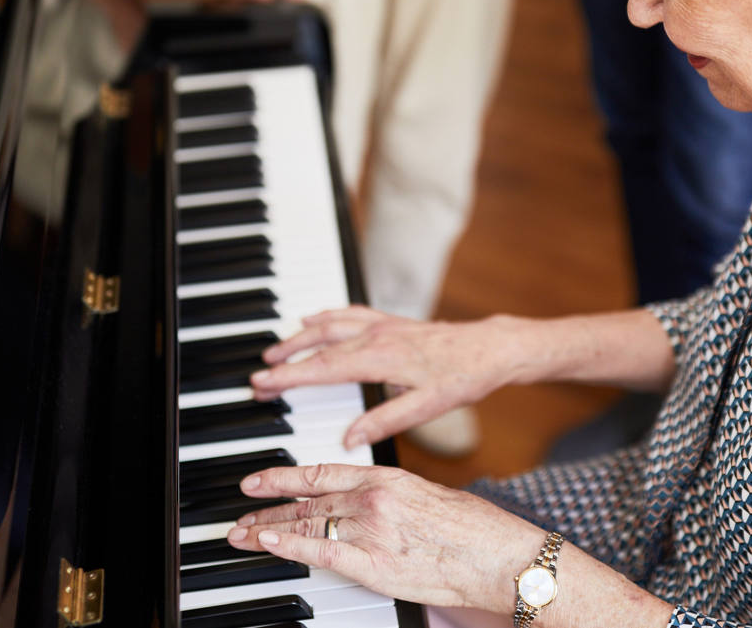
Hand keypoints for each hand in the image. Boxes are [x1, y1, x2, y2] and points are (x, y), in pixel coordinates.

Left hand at [226, 464, 543, 611]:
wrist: (498, 555)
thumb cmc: (476, 529)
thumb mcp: (431, 497)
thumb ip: (396, 498)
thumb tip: (373, 504)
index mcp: (388, 477)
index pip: (321, 473)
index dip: (283, 476)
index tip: (258, 481)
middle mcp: (373, 499)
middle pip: (306, 502)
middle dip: (267, 508)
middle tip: (239, 513)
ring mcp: (370, 531)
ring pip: (306, 525)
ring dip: (268, 529)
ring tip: (241, 534)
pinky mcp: (373, 565)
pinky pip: (320, 553)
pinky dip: (288, 547)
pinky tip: (266, 543)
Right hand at [252, 307, 534, 448]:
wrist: (492, 348)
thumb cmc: (464, 378)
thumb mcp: (428, 408)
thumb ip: (386, 422)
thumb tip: (349, 439)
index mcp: (382, 358)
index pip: (325, 368)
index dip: (290, 377)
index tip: (263, 384)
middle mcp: (378, 336)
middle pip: (321, 344)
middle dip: (287, 357)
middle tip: (259, 373)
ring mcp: (384, 325)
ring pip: (331, 324)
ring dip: (301, 336)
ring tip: (276, 349)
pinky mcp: (393, 321)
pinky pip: (350, 313)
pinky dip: (326, 315)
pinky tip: (313, 319)